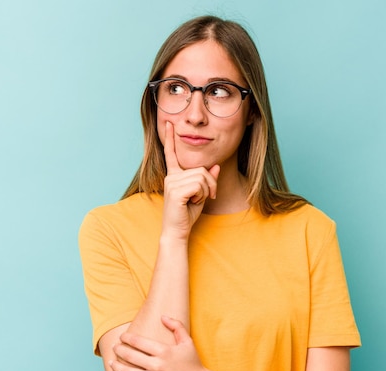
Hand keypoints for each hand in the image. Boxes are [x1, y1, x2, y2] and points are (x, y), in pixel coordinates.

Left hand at [110, 316, 208, 370]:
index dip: (127, 338)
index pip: (138, 342)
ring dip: (117, 367)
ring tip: (111, 362)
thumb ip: (176, 326)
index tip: (122, 337)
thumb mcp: (187, 341)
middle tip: (114, 348)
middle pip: (130, 356)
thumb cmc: (194, 363)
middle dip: (119, 350)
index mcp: (164, 351)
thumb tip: (163, 316)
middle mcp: (158, 365)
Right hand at [162, 121, 219, 239]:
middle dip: (211, 184)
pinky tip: (193, 203)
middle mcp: (171, 177)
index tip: (169, 123)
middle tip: (207, 197)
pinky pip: (199, 185)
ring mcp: (172, 183)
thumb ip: (207, 180)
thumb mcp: (201, 195)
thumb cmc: (186, 215)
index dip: (171, 138)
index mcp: (174, 176)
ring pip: (202, 177)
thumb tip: (216, 166)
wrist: (177, 232)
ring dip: (206, 192)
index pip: (171, 154)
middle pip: (202, 170)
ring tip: (196, 201)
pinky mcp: (176, 191)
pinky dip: (202, 195)